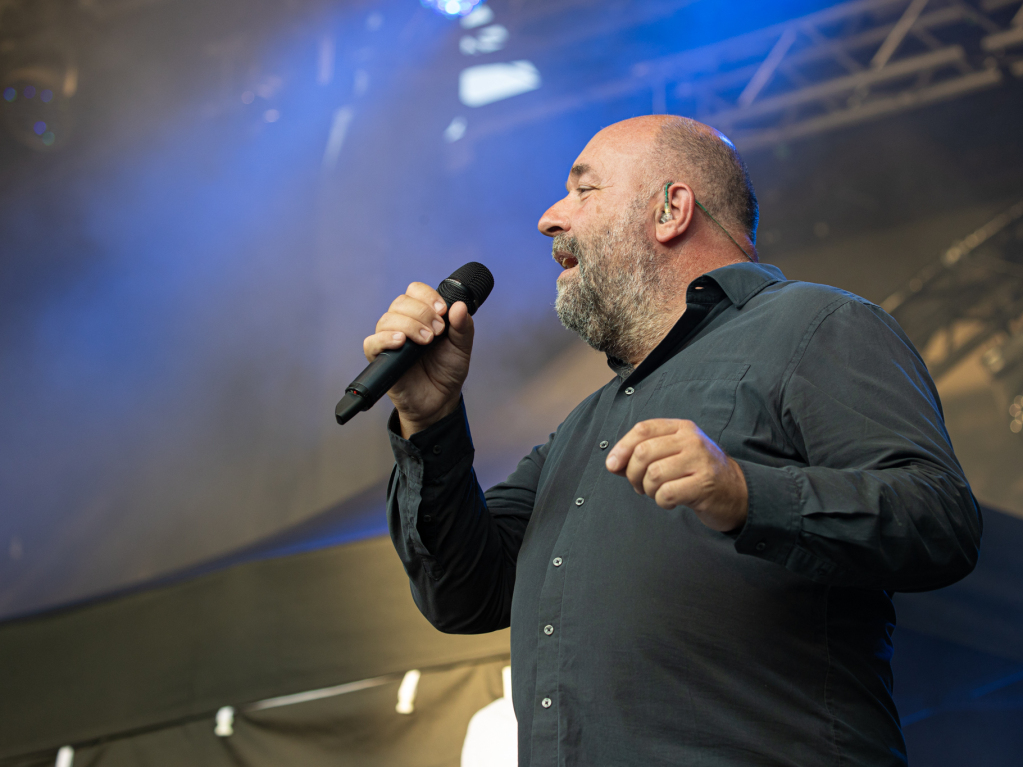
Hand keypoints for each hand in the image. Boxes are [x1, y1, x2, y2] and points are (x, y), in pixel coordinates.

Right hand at [362, 282, 473, 436]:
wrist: (440, 400)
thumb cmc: (447, 371)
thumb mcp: (461, 347)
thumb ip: (463, 327)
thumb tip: (459, 306)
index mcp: (421, 315)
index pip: (415, 291)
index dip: (427, 296)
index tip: (443, 311)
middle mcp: (402, 324)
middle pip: (400, 302)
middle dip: (422, 313)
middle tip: (437, 332)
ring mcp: (390, 341)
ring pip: (387, 319)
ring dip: (409, 325)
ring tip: (426, 341)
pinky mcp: (379, 359)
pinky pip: (371, 343)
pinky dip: (385, 339)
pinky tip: (401, 342)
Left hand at [605, 419, 747, 531]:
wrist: (737, 492)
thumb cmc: (698, 473)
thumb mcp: (674, 455)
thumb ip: (644, 456)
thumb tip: (613, 463)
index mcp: (682, 428)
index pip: (643, 429)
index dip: (622, 447)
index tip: (612, 465)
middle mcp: (692, 440)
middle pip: (644, 452)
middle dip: (632, 474)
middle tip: (638, 486)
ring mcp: (700, 461)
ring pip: (653, 474)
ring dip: (647, 490)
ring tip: (657, 493)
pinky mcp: (704, 485)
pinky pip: (667, 493)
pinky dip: (661, 501)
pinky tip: (669, 501)